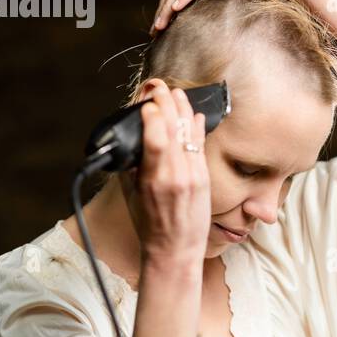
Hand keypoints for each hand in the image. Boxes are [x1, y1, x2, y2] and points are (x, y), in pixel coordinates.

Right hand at [121, 81, 210, 273]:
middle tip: (159, 87)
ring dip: (182, 109)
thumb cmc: (149, 225)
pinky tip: (194, 114)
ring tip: (176, 93)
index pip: (156, 138)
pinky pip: (201, 146)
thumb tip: (136, 140)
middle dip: (166, 103)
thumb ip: (134, 167)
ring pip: (189, 134)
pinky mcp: (204, 179)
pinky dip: (196, 128)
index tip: (146, 102)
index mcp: (153, 180)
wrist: (175, 250)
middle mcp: (176, 176)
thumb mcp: (132, 195)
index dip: (153, 115)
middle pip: (174, 129)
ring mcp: (193, 176)